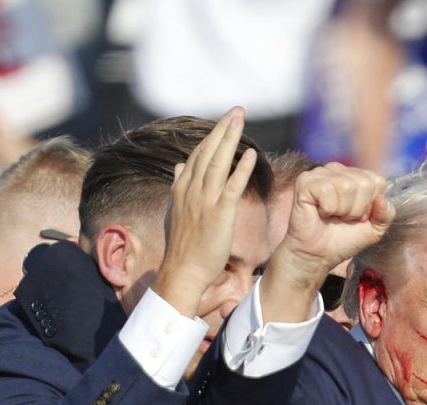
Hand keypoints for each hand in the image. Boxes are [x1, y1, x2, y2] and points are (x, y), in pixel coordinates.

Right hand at [152, 108, 258, 316]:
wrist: (182, 271)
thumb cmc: (182, 246)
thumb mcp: (175, 211)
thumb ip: (178, 186)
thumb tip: (179, 166)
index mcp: (182, 188)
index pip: (198, 155)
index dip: (212, 137)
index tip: (224, 121)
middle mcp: (192, 190)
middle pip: (208, 152)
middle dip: (222, 129)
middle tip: (237, 110)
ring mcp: (205, 201)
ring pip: (219, 163)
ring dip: (230, 139)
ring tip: (241, 120)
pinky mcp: (219, 214)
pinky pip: (232, 187)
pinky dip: (242, 170)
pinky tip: (251, 155)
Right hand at [275, 163, 395, 278]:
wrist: (317, 255)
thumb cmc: (343, 239)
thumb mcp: (374, 229)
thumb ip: (386, 214)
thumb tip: (382, 199)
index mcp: (355, 176)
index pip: (377, 181)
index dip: (370, 205)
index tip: (357, 217)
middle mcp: (338, 170)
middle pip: (364, 184)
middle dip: (357, 209)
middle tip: (343, 218)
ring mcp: (321, 173)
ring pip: (347, 186)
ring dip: (342, 210)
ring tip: (332, 216)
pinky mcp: (305, 181)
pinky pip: (327, 190)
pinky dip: (327, 208)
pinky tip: (320, 212)